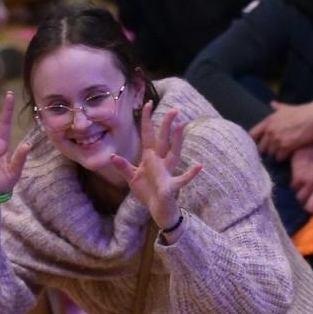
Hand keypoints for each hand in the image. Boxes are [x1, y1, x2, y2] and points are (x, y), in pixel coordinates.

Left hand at [110, 102, 204, 233]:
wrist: (157, 209)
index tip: (148, 103)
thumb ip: (124, 166)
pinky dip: (191, 173)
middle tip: (174, 109)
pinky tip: (199, 166)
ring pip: (174, 154)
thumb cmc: (147, 192)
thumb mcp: (132, 178)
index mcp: (150, 158)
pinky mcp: (171, 186)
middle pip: (163, 140)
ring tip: (182, 126)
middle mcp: (160, 162)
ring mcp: (167, 172)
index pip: (148, 135)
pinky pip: (182, 179)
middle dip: (167, 124)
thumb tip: (113, 156)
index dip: (147, 120)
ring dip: (177, 141)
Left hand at [249, 100, 312, 160]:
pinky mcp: (286, 147)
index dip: (255, 141)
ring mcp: (277, 140)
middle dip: (268, 150)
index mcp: (268, 121)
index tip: (260, 144)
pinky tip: (289, 154)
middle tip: (275, 150)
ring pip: (271, 154)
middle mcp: (270, 131)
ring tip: (284, 152)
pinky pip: (279, 158)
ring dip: (277, 154)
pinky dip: (284, 157)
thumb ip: (278, 108)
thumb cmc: (302, 112)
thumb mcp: (287, 108)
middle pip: (261, 147)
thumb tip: (272, 103)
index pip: (252, 134)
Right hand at [289, 144, 312, 230]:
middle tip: (303, 199)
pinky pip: (293, 189)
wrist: (307, 146)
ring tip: (299, 184)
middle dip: (306, 206)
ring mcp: (310, 184)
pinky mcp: (300, 179)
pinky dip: (293, 184)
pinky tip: (295, 176)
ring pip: (300, 200)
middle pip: (311, 208)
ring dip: (298, 194)